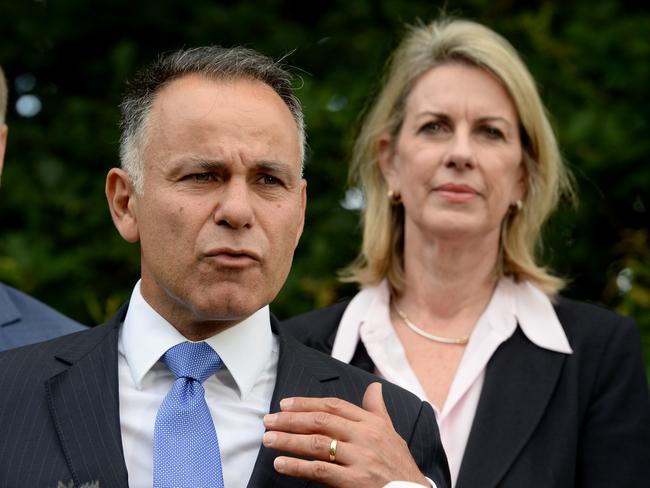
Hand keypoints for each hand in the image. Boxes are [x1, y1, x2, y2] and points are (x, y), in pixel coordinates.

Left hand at [262, 382, 428, 486]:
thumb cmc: (399, 464)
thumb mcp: (391, 432)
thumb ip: (377, 409)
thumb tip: (375, 386)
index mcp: (371, 422)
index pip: (333, 405)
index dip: (307, 403)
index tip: (285, 404)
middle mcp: (365, 436)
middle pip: (321, 421)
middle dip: (291, 419)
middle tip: (268, 421)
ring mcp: (360, 459)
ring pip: (317, 444)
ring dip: (288, 440)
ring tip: (268, 439)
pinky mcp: (355, 481)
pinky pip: (320, 470)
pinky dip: (297, 466)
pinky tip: (281, 463)